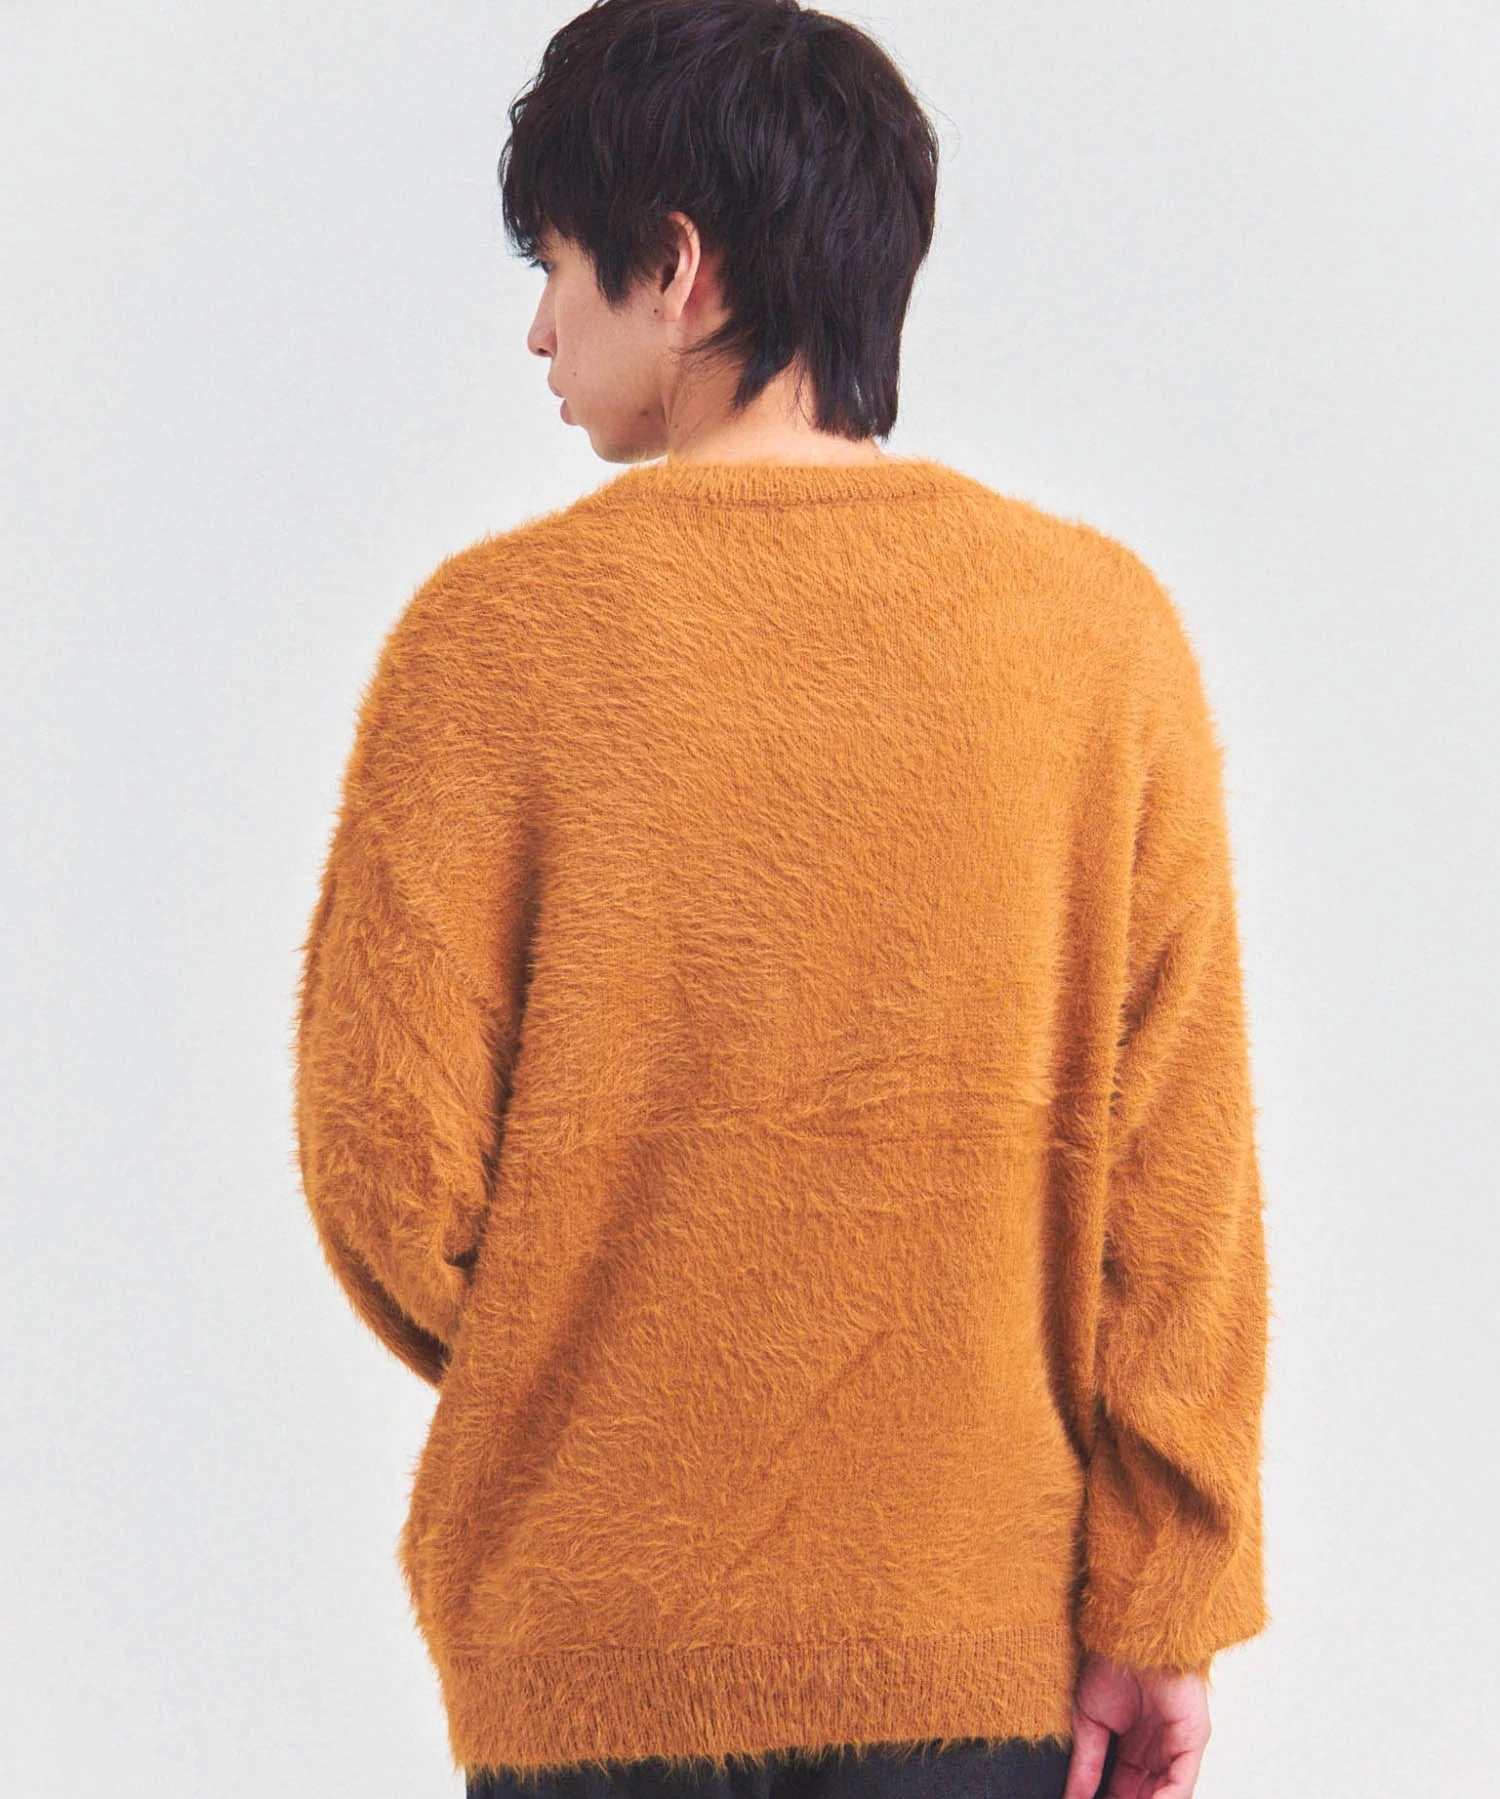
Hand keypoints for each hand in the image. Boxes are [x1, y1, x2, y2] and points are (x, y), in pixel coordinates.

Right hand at [1060, 1651, 1210, 1798]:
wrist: (1123, 1631)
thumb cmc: (1108, 1661)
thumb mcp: (1089, 1722)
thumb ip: (1085, 1764)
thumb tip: (1072, 1798)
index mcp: (1134, 1746)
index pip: (1123, 1789)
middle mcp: (1157, 1751)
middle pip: (1145, 1795)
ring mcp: (1176, 1747)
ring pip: (1166, 1794)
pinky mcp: (1192, 1740)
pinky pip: (1181, 1785)